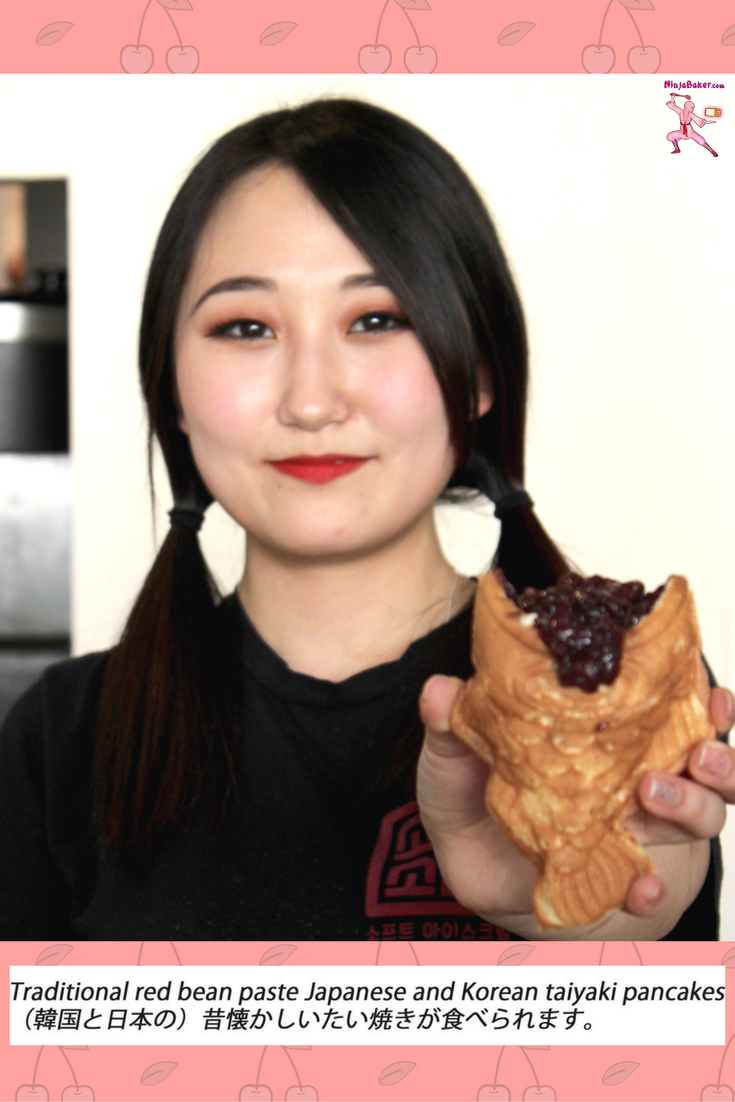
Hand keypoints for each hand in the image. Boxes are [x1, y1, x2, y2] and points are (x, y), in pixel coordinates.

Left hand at [416, 673, 734, 935]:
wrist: (479, 874)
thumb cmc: (475, 803)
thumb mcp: (455, 760)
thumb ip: (450, 727)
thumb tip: (440, 689)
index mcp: (611, 736)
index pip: (674, 709)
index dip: (705, 701)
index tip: (712, 694)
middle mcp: (641, 775)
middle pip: (708, 761)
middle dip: (714, 757)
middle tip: (693, 754)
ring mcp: (641, 829)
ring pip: (703, 813)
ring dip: (693, 805)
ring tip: (655, 796)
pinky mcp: (627, 878)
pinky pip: (658, 885)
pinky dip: (654, 887)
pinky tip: (640, 886)